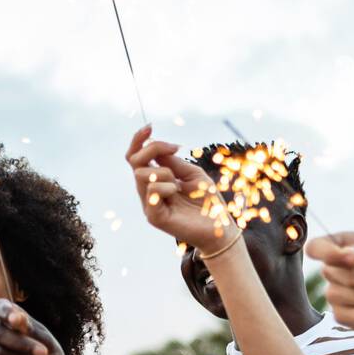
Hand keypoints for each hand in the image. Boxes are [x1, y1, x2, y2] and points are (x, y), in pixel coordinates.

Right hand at [126, 125, 238, 253]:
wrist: (219, 228)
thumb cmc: (207, 201)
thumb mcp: (192, 173)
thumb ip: (172, 162)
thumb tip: (156, 147)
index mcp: (155, 179)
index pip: (136, 157)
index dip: (138, 140)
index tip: (150, 126)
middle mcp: (148, 190)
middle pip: (134, 161)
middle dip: (152, 148)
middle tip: (174, 149)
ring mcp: (149, 204)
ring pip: (142, 175)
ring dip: (163, 172)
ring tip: (178, 183)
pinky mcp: (154, 217)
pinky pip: (151, 193)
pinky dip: (165, 187)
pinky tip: (177, 193)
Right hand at [305, 231, 353, 331]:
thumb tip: (347, 256)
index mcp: (340, 246)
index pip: (316, 247)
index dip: (326, 253)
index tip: (348, 257)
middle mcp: (332, 270)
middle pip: (335, 273)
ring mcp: (335, 294)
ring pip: (346, 295)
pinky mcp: (342, 316)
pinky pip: (352, 317)